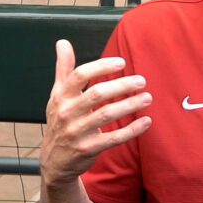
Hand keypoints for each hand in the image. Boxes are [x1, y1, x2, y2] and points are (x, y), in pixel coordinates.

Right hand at [40, 40, 151, 188]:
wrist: (54, 160)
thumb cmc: (60, 121)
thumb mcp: (57, 95)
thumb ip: (63, 69)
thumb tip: (62, 42)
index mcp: (61, 97)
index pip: (80, 75)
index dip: (102, 67)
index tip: (122, 63)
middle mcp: (67, 113)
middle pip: (97, 94)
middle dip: (122, 85)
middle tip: (142, 81)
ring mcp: (77, 132)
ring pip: (107, 114)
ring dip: (130, 105)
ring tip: (147, 97)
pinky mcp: (89, 148)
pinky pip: (114, 138)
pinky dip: (132, 130)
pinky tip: (147, 121)